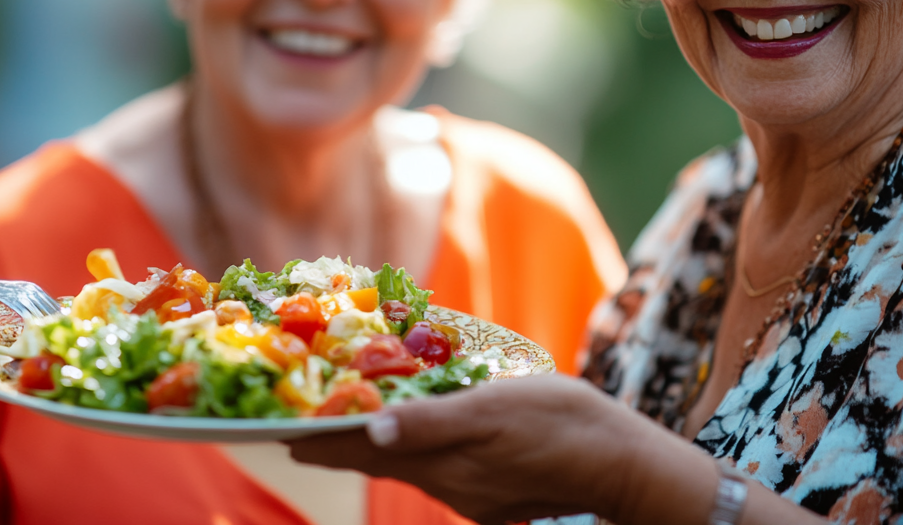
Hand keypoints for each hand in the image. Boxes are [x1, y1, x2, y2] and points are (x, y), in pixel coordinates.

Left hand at [287, 374, 716, 524]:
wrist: (623, 464)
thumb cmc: (562, 423)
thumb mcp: (496, 409)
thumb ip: (433, 423)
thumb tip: (371, 431)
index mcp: (444, 463)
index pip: (364, 454)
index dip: (322, 442)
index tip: (279, 433)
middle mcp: (450, 486)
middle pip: (381, 464)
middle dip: (340, 446)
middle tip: (301, 426)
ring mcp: (474, 494)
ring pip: (410, 467)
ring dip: (375, 448)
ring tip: (348, 425)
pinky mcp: (497, 493)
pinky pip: (442, 469)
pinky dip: (416, 451)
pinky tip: (417, 436)